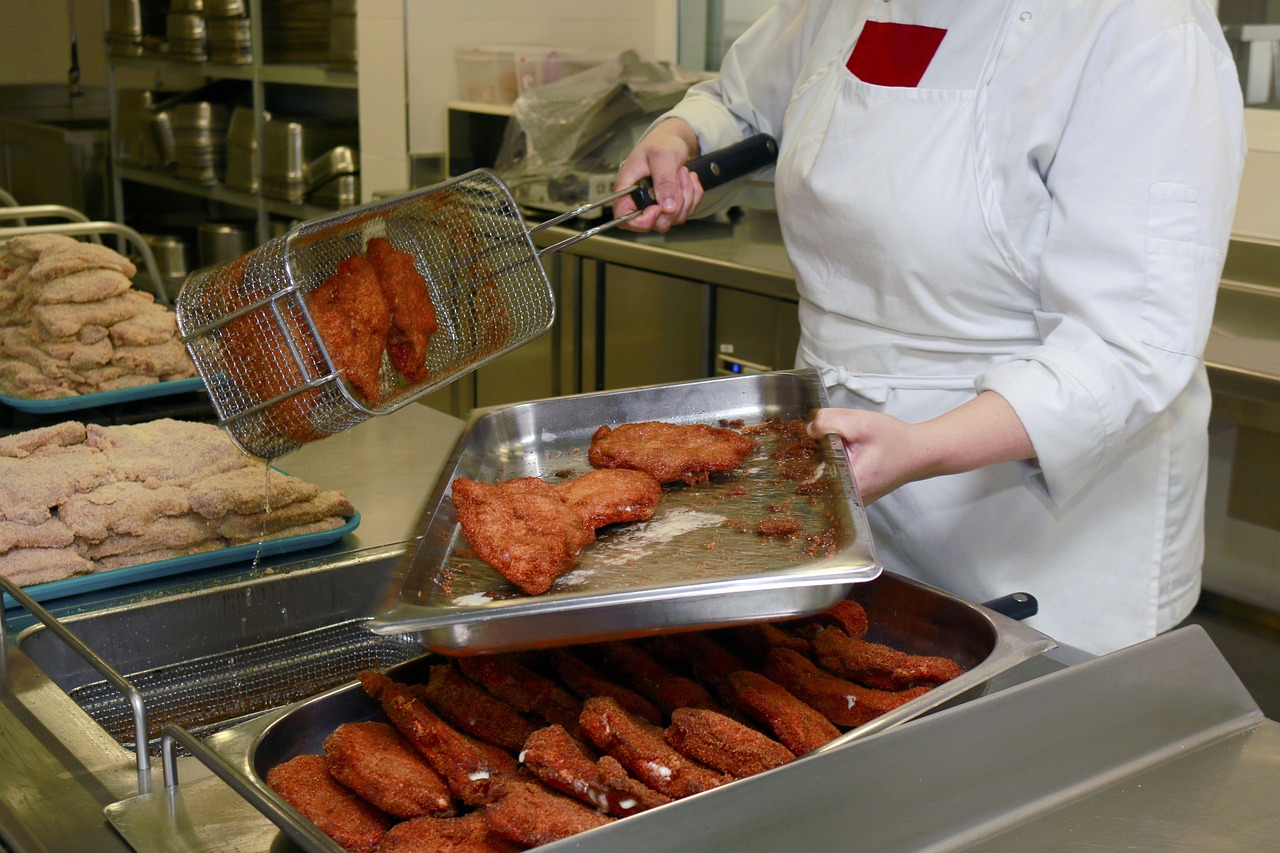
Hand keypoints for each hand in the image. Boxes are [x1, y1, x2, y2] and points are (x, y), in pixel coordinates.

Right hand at [613, 118, 703, 232]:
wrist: (675, 141)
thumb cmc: (661, 143)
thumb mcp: (661, 156)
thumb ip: (664, 181)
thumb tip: (667, 207)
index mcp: (628, 190)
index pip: (624, 220)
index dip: (642, 221)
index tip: (658, 208)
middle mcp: (641, 202)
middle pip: (657, 223)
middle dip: (675, 203)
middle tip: (676, 178)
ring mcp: (658, 206)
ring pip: (675, 218)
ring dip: (686, 195)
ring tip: (682, 173)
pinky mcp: (672, 207)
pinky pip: (687, 211)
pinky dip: (693, 194)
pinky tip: (687, 179)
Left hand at [807, 391, 1035, 504]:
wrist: (920, 452)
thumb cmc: (894, 439)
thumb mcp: (860, 422)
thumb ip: (829, 422)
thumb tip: (808, 429)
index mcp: (848, 486)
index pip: (809, 479)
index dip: (799, 461)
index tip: (796, 447)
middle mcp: (848, 500)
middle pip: (813, 482)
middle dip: (807, 461)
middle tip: (806, 442)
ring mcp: (852, 500)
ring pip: (823, 482)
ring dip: (818, 464)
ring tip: (818, 446)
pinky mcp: (855, 494)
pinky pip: (833, 482)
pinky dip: (829, 467)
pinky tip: (829, 453)